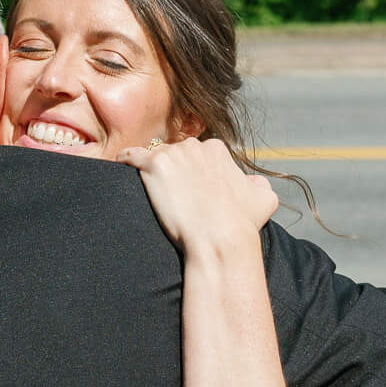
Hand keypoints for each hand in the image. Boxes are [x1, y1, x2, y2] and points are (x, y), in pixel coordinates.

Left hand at [115, 138, 278, 257]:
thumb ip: (259, 184)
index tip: (188, 189)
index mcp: (217, 149)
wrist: (221, 240)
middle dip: (174, 170)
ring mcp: (172, 154)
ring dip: (152, 171)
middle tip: (171, 194)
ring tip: (149, 190)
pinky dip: (125, 161)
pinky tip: (120, 168)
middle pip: (175, 153)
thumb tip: (252, 182)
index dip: (191, 172)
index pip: (196, 154)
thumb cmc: (243, 224)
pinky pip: (131, 156)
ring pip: (155, 157)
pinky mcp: (152, 167)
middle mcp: (194, 146)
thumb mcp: (264, 198)